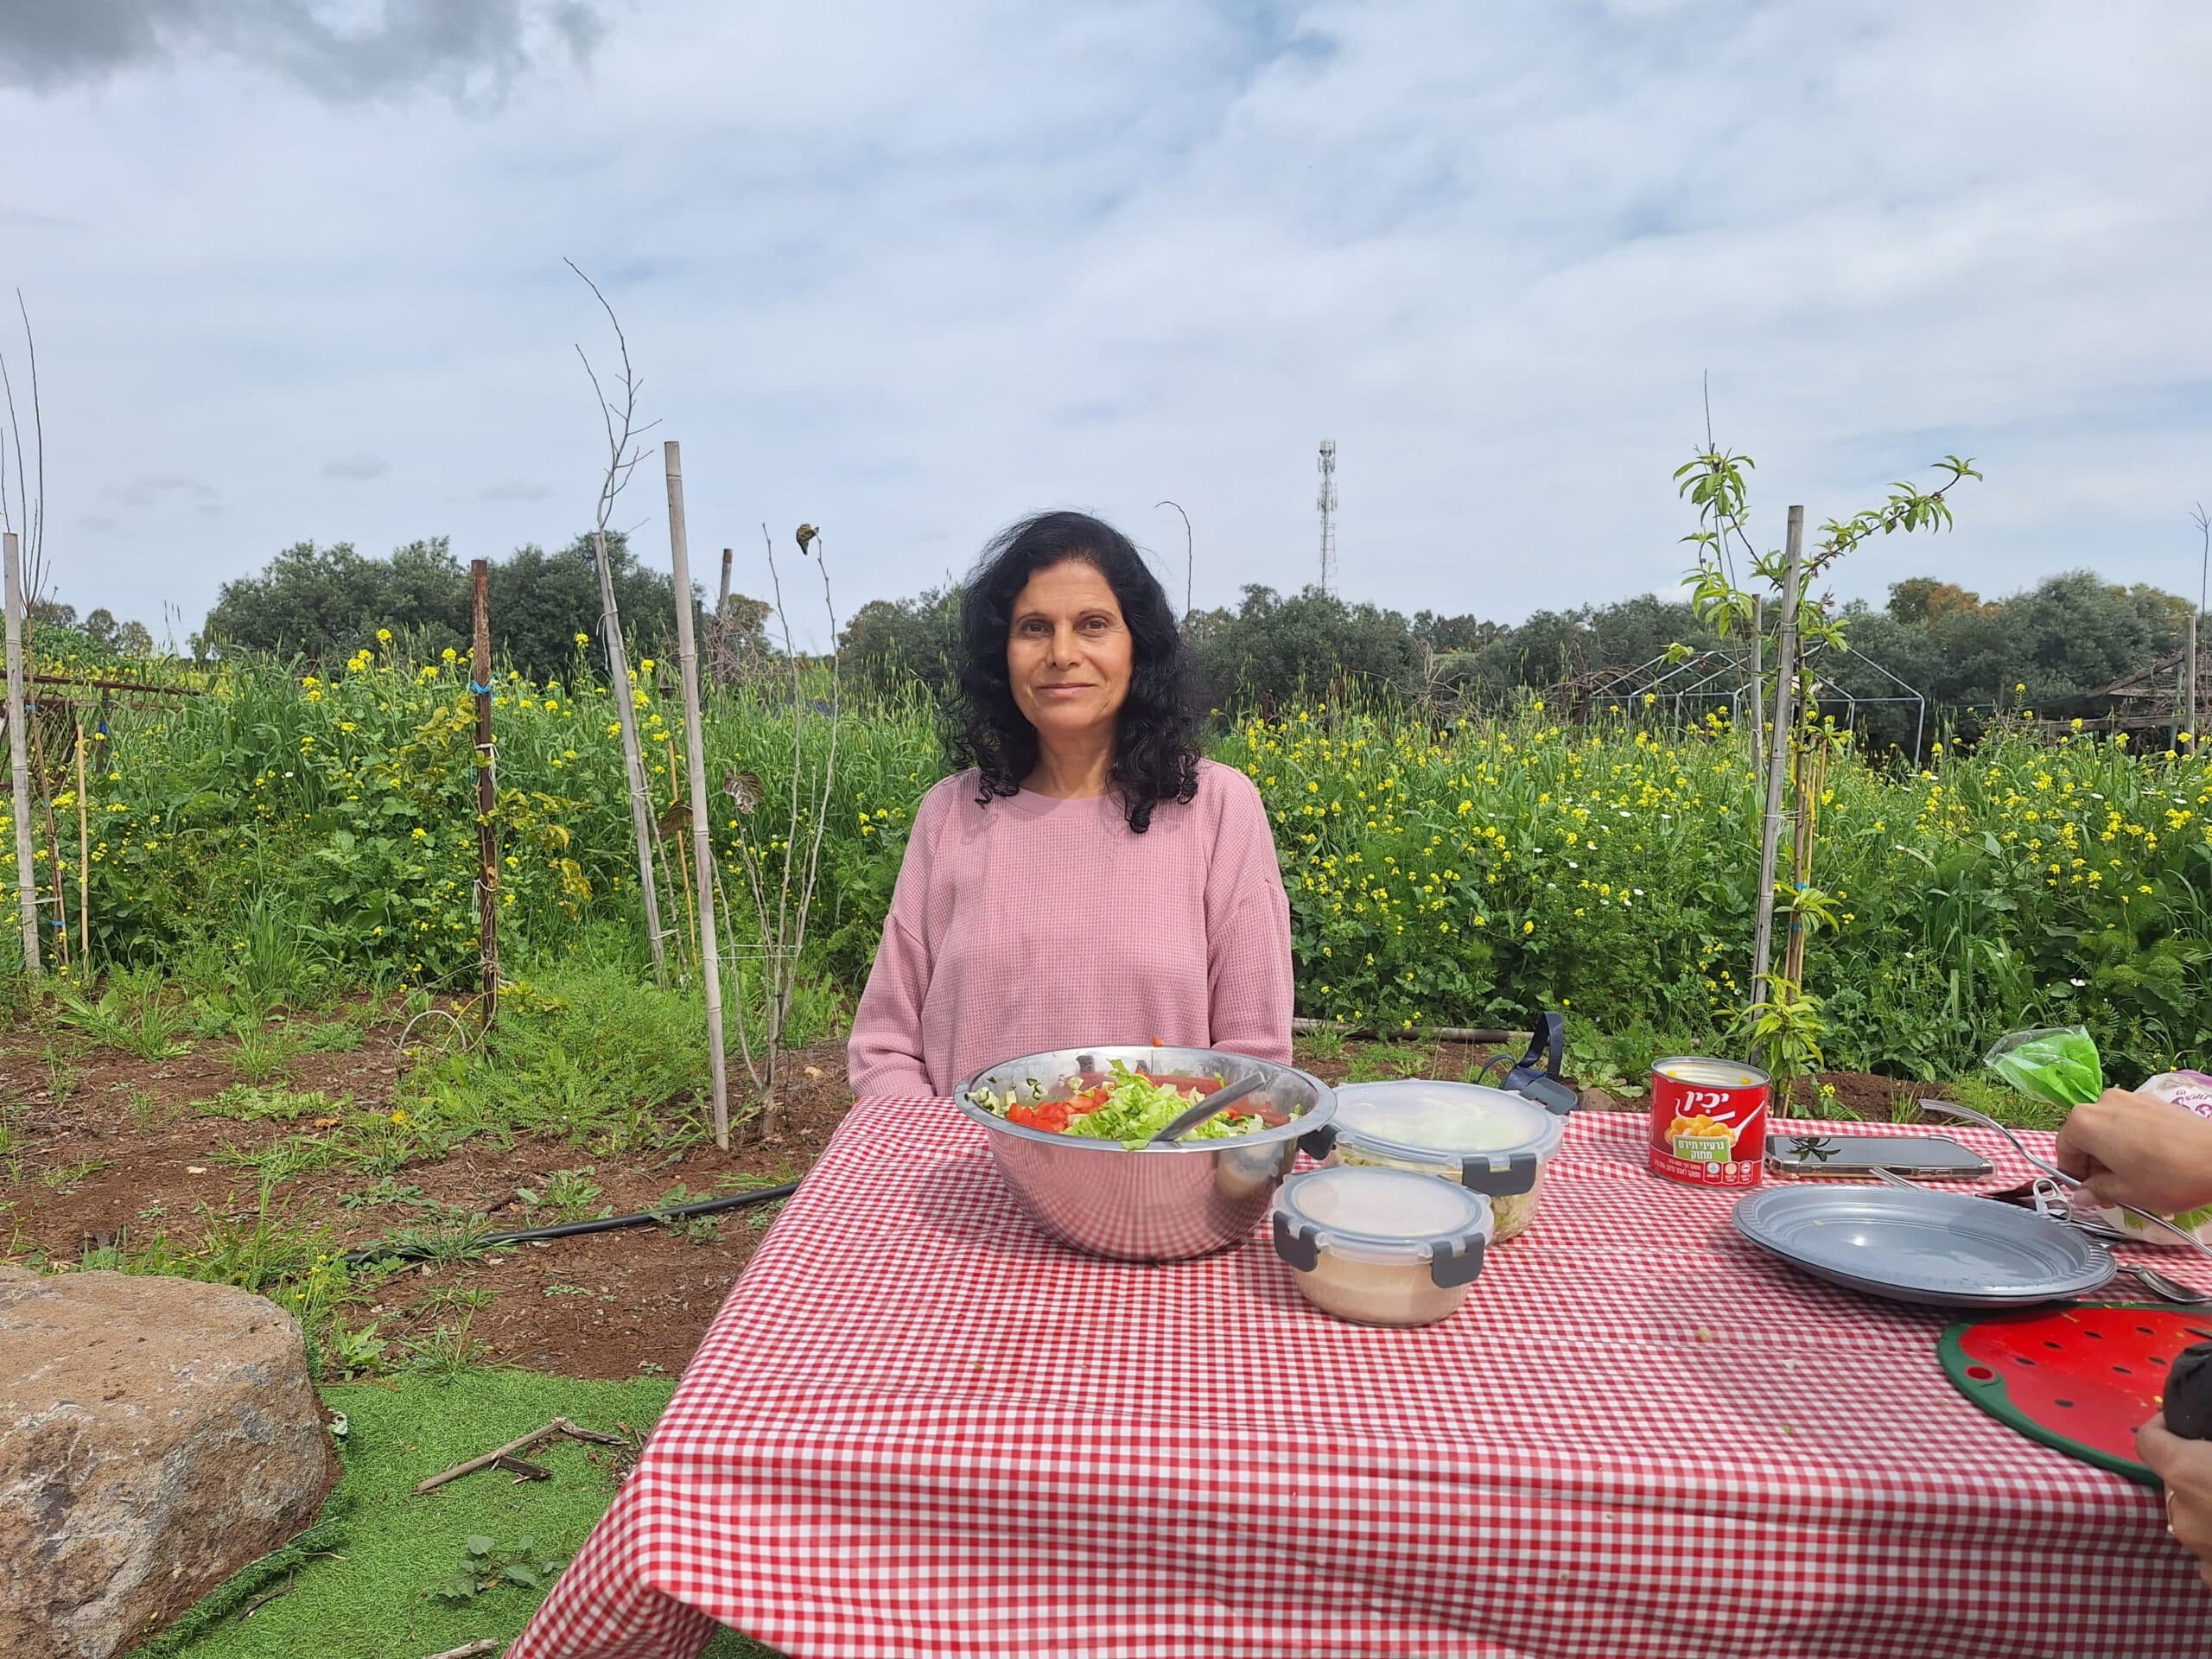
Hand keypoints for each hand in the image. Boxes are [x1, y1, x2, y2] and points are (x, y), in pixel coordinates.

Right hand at [2054, 1089, 2211, 1215]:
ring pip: (2110, 1128)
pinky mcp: (2155, 1101)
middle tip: (2109, 1190)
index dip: (2071, 1173)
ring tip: (2134, 1178)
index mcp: (2085, 1123)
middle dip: (2094, 1163)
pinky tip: (2152, 1162)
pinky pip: (2132, 1122)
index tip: (2085, 1191)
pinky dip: (2133, 1140)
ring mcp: (2131, 1098)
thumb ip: (2097, 1191)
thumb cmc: (2168, 1176)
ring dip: (2114, 1152)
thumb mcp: (2126, 1192)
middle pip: (2086, 1135)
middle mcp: (2103, 1103)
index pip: (2064, 1148)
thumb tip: (2083, 1195)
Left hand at [2139, 1415, 2211, 1586]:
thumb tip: (2194, 1438)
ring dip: (2206, 1508)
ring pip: (2190, 1519)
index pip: (2146, 1440)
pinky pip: (2208, 1553)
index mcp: (2188, 1474)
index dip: (2163, 1427)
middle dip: (2191, 1472)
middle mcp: (2183, 1517)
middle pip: (2171, 1483)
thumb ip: (2205, 1442)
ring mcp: (2201, 1556)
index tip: (2181, 1424)